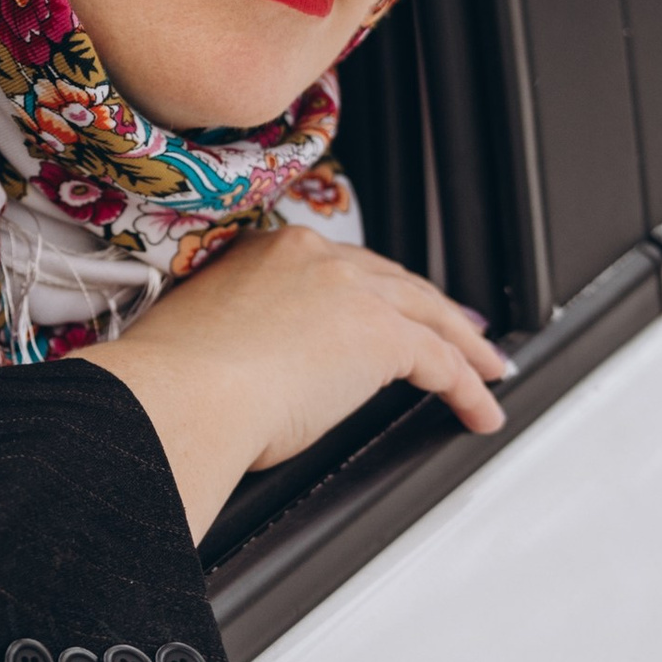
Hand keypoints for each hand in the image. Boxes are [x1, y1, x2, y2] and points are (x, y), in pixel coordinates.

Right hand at [70, 225, 510, 541]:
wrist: (179, 395)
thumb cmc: (173, 384)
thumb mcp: (207, 338)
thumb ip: (243, 337)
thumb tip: (259, 372)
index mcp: (268, 252)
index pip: (342, 268)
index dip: (377, 292)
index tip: (390, 309)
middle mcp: (314, 258)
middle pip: (394, 282)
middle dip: (432, 309)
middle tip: (460, 333)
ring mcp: (352, 292)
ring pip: (429, 314)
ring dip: (465, 347)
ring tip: (488, 372)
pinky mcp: (381, 335)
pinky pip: (442, 362)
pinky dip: (468, 387)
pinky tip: (481, 409)